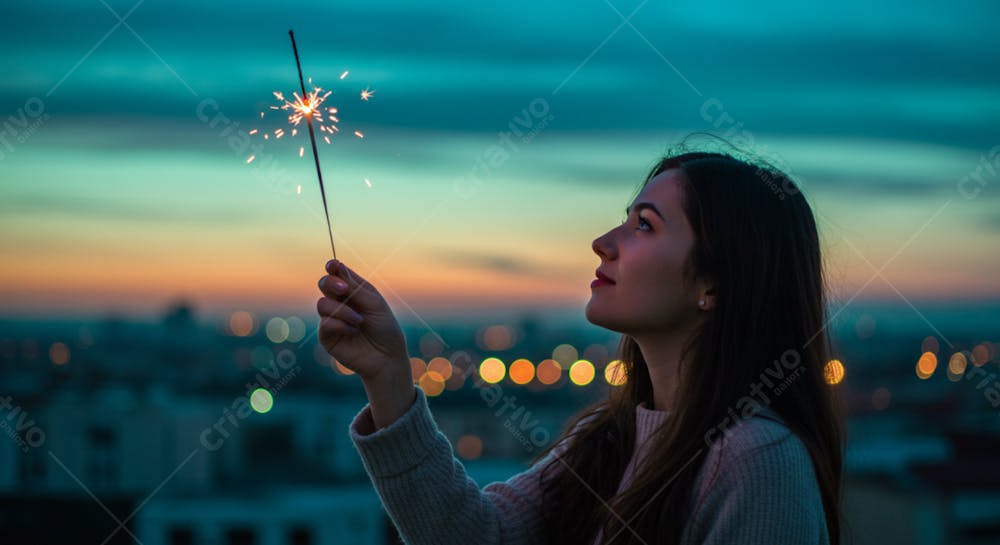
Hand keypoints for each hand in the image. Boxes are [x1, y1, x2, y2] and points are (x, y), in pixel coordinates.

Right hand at [316, 259, 409, 384]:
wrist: (387, 357)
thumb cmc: (385, 329)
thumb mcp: (374, 304)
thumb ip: (354, 288)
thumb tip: (336, 266)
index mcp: (354, 290)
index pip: (338, 273)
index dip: (333, 267)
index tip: (333, 265)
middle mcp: (341, 302)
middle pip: (324, 284)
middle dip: (331, 284)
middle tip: (344, 290)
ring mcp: (332, 319)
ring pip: (322, 304)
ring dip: (343, 310)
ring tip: (359, 321)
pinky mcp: (327, 336)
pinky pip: (325, 324)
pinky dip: (341, 325)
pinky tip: (353, 331)